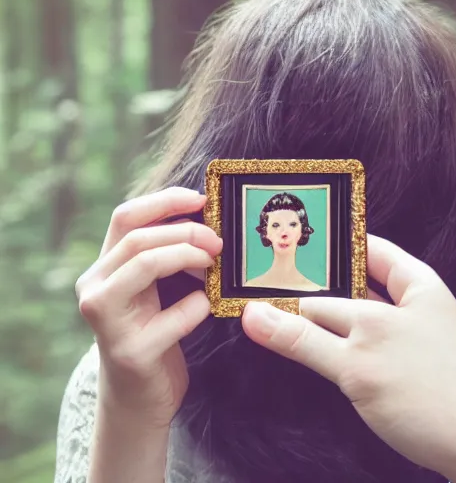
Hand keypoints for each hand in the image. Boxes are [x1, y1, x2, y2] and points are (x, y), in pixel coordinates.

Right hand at [75, 187, 221, 427]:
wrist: (139, 398)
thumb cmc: (153, 334)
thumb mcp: (152, 290)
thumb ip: (164, 257)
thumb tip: (204, 222)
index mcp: (103, 269)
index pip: (125, 217)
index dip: (164, 201)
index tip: (200, 198)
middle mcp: (94, 289)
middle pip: (138, 239)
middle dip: (186, 232)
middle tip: (218, 241)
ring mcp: (107, 321)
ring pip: (145, 264)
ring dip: (187, 256)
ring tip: (212, 263)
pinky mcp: (130, 351)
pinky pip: (174, 315)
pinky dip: (197, 305)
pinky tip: (204, 307)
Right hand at [242, 235, 455, 482]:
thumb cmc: (429, 396)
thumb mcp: (357, 362)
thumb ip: (302, 337)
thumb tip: (252, 314)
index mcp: (412, 282)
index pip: (360, 248)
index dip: (322, 247)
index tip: (279, 248)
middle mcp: (406, 303)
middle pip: (347, 284)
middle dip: (306, 286)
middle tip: (255, 284)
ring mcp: (401, 336)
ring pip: (346, 316)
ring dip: (312, 316)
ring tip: (266, 310)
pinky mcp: (394, 365)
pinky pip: (352, 343)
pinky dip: (326, 342)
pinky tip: (299, 345)